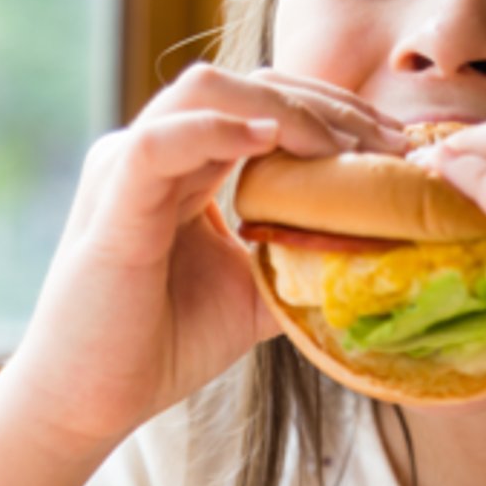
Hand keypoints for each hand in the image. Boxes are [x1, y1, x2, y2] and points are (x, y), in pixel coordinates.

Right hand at [0, 64, 406, 453]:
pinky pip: (160, 142)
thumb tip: (380, 249)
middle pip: (245, 82)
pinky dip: (216, 130)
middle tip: (388, 143)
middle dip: (324, 103)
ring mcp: (126, 168)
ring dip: (283, 108)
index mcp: (187, 161)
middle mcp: (155, 149)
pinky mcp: (111, 204)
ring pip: (205, 90)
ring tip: (339, 147)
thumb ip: (302, 259)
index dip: (333, 109)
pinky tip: (268, 139)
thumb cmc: (162, 343)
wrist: (89, 403)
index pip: (264, 100)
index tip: (396, 144)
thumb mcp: (255, 292)